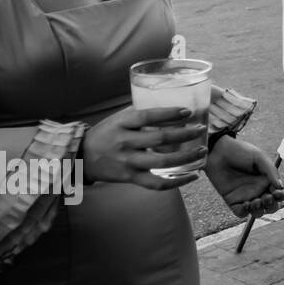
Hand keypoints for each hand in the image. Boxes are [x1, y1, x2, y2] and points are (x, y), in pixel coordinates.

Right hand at [80, 106, 207, 189]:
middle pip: (159, 138)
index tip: (187, 112)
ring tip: (202, 150)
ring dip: (186, 157)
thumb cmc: (106, 133)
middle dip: (185, 134)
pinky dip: (176, 182)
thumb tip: (170, 101)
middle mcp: (125, 142)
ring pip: (162, 162)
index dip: (169, 113)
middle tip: (201, 129)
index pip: (148, 116)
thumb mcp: (119, 118)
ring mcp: (128, 162)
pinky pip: (156, 183)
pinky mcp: (130, 177)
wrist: (82, 157)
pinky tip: (192, 176)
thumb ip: (141, 111)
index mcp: (122, 123)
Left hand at [205, 138, 283, 218]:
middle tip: (267, 197)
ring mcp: (245, 196)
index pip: (278, 194)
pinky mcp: (232, 201)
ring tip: (256, 201)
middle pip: (270, 206)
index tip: (278, 192)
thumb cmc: (240, 151)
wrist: (218, 151)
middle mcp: (258, 190)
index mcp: (267, 181)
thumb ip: (271, 171)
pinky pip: (241, 213)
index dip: (281, 196)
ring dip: (259, 210)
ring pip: (257, 212)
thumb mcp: (259, 158)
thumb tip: (281, 186)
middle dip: (272, 206)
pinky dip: (245, 212)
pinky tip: (245, 203)